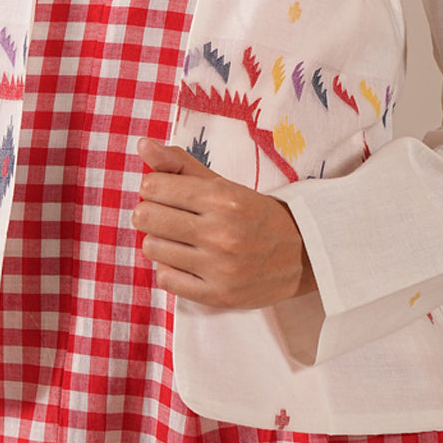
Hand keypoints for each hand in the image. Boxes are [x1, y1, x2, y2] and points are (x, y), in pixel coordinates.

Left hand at [132, 136, 315, 309]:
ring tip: (180, 238)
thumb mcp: (221, 184)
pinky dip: (170, 269)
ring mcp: (219, 268)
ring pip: (152, 248)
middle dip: (150, 212)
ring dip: (160, 240)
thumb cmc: (252, 214)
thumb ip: (179, 163)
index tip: (164, 191)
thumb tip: (142, 145)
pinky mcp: (218, 296)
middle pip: (146, 217)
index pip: (153, 186)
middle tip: (167, 214)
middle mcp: (220, 233)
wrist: (300, 255)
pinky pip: (165, 280)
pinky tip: (187, 261)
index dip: (153, 187)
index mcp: (222, 198)